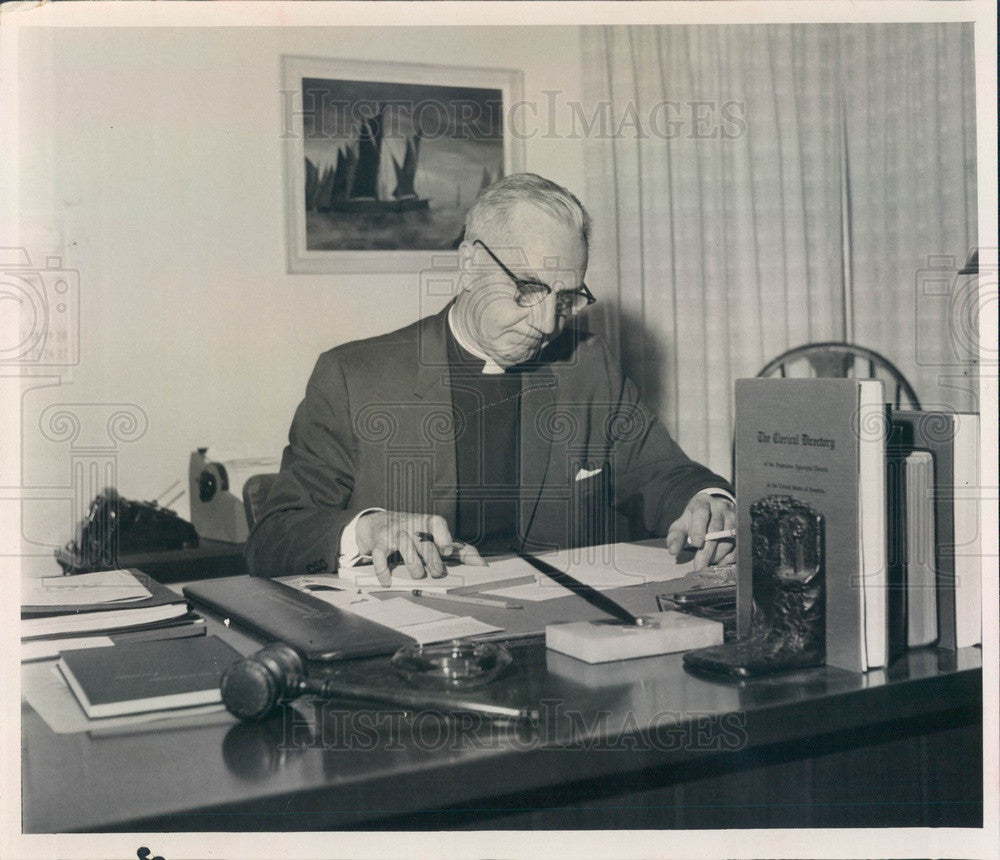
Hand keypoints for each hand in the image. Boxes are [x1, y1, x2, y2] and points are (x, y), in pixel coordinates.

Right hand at [354, 511, 484, 586]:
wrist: (381, 523)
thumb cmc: (417, 535)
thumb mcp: (438, 539)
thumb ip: (460, 552)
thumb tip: (483, 565)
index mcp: (427, 523)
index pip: (436, 523)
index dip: (443, 536)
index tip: (447, 550)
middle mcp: (411, 526)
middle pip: (423, 542)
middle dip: (432, 560)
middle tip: (437, 573)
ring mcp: (394, 533)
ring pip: (405, 549)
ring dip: (413, 566)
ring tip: (418, 575)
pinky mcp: (379, 543)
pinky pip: (380, 556)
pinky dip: (384, 571)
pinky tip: (388, 581)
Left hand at [665, 492, 735, 569]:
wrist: (711, 513)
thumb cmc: (693, 521)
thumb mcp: (681, 526)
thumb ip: (675, 538)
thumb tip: (673, 551)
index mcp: (702, 502)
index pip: (701, 513)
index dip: (699, 528)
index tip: (696, 544)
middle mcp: (719, 507)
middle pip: (715, 529)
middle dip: (707, 549)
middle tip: (700, 565)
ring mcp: (733, 516)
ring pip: (728, 538)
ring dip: (717, 554)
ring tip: (707, 563)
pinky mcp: (741, 528)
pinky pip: (737, 545)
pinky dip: (728, 557)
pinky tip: (719, 562)